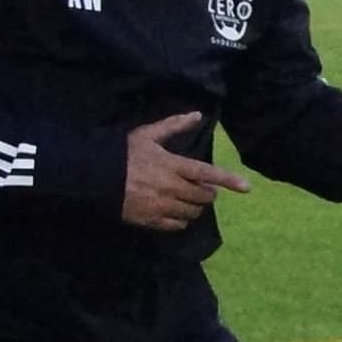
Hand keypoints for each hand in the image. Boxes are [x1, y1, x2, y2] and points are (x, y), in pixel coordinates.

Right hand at [122, 111, 248, 230]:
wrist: (94, 176)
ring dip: (196, 207)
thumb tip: (198, 115)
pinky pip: (177, 225)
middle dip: (208, 194)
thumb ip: (174, 126)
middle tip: (204, 190)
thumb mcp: (147, 135)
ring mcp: (161, 205)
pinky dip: (181, 220)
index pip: (207, 173)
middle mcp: (171, 187)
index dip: (229, 180)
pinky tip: (176, 212)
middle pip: (203, 197)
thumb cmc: (123, 153)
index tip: (247, 187)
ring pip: (192, 212)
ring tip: (190, 201)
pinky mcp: (151, 220)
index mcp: (173, 165)